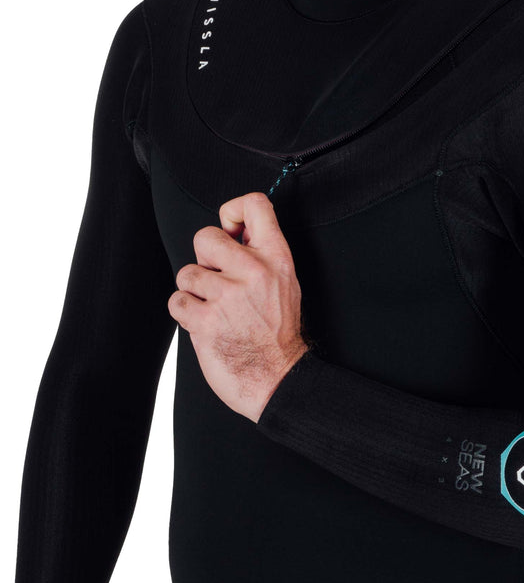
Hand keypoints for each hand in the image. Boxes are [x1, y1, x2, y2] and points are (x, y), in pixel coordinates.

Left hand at [168, 191, 309, 422]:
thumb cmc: (278, 330)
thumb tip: (232, 229)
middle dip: (205, 258)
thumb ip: (261, 252)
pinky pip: (177, 301)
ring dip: (195, 291)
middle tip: (217, 278)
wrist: (278, 378)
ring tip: (214, 306)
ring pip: (187, 273)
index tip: (229, 230)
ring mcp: (228, 296)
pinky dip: (185, 312)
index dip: (232, 211)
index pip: (254, 204)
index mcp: (275, 257)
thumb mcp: (285, 281)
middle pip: (204, 237)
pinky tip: (204, 321)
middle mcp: (252, 271)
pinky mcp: (206, 322)